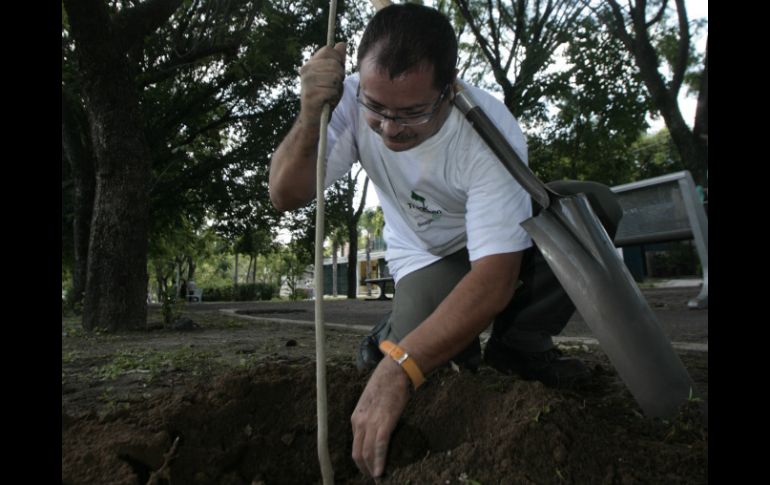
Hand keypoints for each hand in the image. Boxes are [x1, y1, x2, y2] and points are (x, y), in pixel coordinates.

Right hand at [299, 42, 346, 125]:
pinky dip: (334, 97)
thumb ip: (337, 61)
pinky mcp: (311, 95)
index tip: (335, 72)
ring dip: (337, 88)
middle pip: (335, 64)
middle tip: (331, 87)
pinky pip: (333, 90)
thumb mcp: (333, 76)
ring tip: (329, 94)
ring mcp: (307, 83)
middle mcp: (306, 71)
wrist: (313, 118)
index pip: (329, 50)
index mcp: (310, 64)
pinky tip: (327, 101)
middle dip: (339, 77)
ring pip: (335, 77)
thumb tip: (342, 44)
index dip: (338, 60)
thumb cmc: (324, 95)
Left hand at [351, 357, 410, 477]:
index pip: (355, 445)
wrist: (394, 371)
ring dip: (371, 469)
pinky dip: (379, 461)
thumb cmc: (386, 385)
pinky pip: (379, 446)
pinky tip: (381, 472)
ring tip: (378, 478)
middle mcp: (359, 422)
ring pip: (367, 453)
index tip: (368, 468)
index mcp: (356, 418)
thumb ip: (371, 417)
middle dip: (364, 469)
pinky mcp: (384, 422)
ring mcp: (371, 423)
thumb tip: (378, 429)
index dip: (361, 459)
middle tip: (372, 478)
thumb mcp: (371, 403)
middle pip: (358, 453)